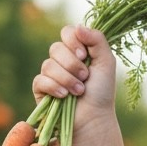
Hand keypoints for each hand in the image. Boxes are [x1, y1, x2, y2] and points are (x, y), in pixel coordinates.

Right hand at [32, 24, 117, 145]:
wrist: (94, 119)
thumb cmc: (102, 92)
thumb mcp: (106, 62)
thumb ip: (97, 40)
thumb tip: (78, 26)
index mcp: (76, 51)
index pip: (66, 32)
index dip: (73, 41)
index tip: (84, 55)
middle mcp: (62, 60)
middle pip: (56, 48)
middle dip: (72, 64)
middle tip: (85, 78)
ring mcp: (50, 74)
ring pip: (48, 65)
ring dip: (67, 79)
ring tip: (79, 91)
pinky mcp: (41, 89)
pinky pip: (40, 80)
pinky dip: (54, 87)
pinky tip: (64, 96)